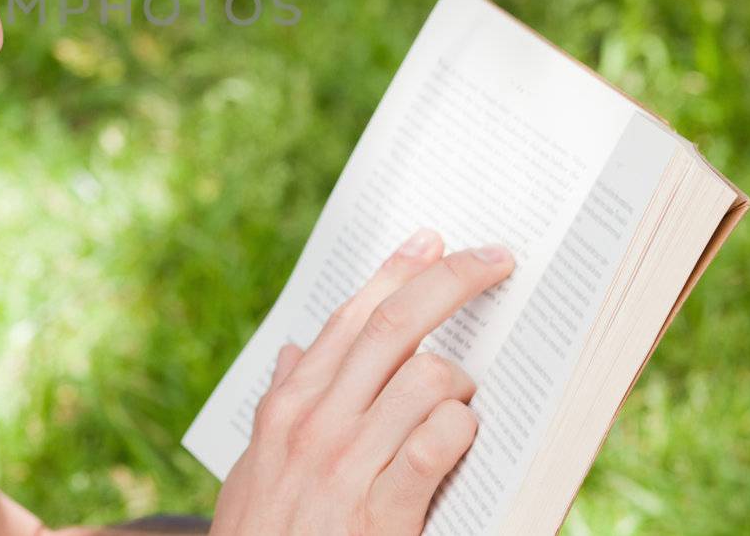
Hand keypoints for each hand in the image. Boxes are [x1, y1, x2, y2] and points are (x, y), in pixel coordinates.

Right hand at [209, 230, 513, 535]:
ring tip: (465, 401)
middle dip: (452, 283)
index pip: (349, 318)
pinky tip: (464, 436)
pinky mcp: (382, 513)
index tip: (431, 241)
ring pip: (427, 379)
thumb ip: (278, 406)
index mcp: (288, 406)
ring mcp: (348, 466)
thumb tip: (293, 351)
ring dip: (461, 382)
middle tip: (495, 261)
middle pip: (395, 328)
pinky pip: (438, 443)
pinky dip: (461, 430)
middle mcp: (316, 423)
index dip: (395, 273)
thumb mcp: (254, 467)